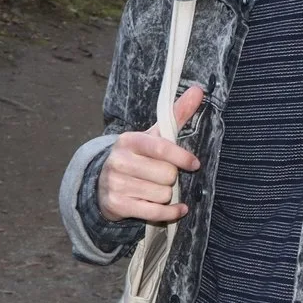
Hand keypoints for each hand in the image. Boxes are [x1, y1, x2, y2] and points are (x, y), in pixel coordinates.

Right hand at [97, 86, 203, 223]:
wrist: (104, 184)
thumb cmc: (138, 157)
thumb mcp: (154, 135)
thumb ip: (176, 114)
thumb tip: (199, 90)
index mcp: (129, 140)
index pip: (161, 148)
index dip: (181, 157)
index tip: (194, 164)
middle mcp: (119, 161)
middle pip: (166, 174)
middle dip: (171, 178)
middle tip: (162, 176)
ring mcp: (115, 184)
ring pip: (162, 194)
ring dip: (167, 195)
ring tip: (156, 189)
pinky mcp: (117, 205)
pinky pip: (155, 213)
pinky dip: (170, 213)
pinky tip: (177, 209)